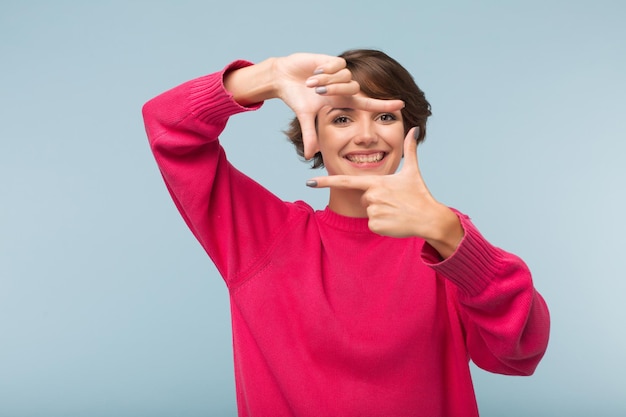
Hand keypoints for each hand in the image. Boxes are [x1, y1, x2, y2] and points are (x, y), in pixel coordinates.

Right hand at [271, 54, 404, 158]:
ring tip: (310, 82)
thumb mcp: (305, 117)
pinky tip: (315, 70)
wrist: (284, 78)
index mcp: (342, 101)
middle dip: (334, 89)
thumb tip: (310, 155)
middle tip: (317, 92)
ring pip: (344, 76)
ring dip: (326, 80)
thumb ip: (310, 136)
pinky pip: (337, 65)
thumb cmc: (296, 98)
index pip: (368, 103)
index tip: (402, 105)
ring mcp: (339, 73)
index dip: (384, 104)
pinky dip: (326, 69)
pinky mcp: (332, 60)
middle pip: (353, 88)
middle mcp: (344, 87)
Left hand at [307, 127, 463, 257]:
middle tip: (394, 201)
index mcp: (376, 182)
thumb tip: (414, 130)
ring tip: (396, 210)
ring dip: (380, 212)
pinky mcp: (375, 226)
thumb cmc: (419, 194)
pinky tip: (394, 221)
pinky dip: (382, 224)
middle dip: (376, 199)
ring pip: (368, 211)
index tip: (308, 182)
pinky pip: (372, 224)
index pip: (346, 181)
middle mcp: (372, 196)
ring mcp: (373, 211)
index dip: (325, 181)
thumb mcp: (412, 171)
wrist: (429, 218)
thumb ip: (409, 149)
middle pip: (364, 197)